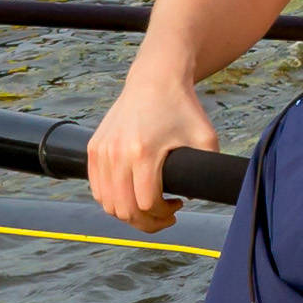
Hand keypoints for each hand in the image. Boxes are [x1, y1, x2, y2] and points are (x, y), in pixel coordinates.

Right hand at [87, 61, 220, 233]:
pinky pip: (98, 189)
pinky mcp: (94, 149)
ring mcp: (102, 151)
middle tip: (164, 217)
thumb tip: (195, 198)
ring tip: (148, 207)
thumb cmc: (182, 108)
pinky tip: (132, 194)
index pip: (146, 204)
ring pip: (107, 204)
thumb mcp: (206, 137)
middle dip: (146, 222)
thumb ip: (208, 170)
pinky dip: (113, 200)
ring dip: (129, 214)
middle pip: (124, 210)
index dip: (163, 216)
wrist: (155, 79)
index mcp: (143, 152)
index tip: (177, 207)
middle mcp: (117, 153)